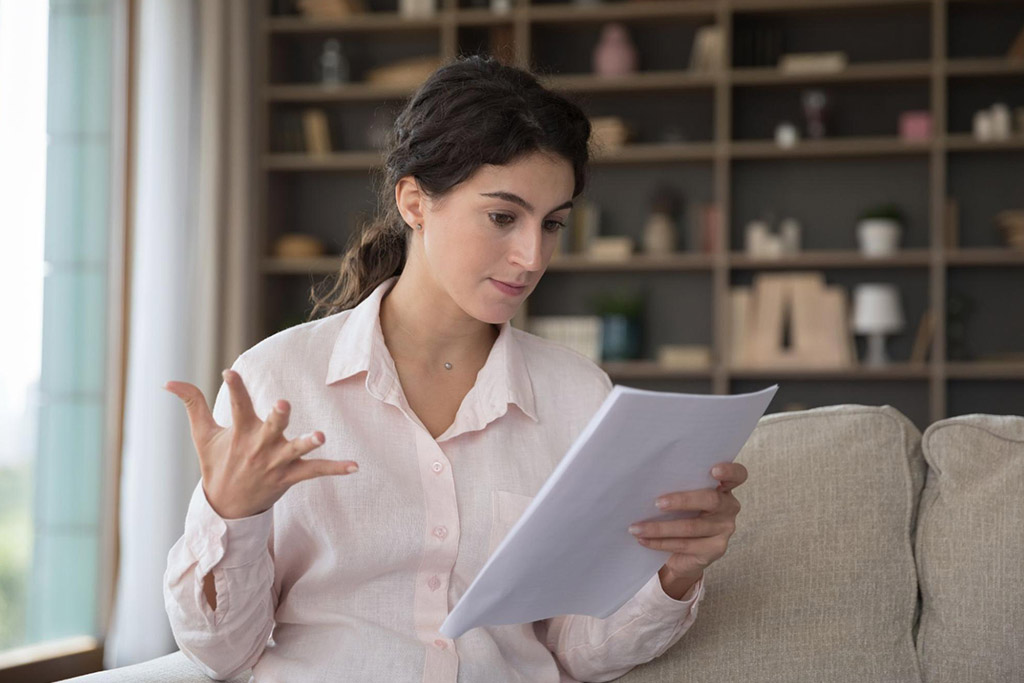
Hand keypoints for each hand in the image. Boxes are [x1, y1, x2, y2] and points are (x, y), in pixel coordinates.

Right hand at [164, 368, 358, 519]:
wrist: (226, 507)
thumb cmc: (217, 463)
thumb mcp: (202, 435)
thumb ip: (192, 403)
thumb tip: (168, 381)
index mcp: (240, 432)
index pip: (236, 405)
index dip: (234, 388)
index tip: (230, 372)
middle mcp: (259, 446)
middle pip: (271, 427)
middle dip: (277, 417)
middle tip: (282, 405)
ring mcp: (276, 462)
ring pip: (295, 451)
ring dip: (308, 443)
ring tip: (322, 436)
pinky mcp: (290, 476)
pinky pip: (315, 472)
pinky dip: (336, 469)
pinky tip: (356, 466)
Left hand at [629, 462, 747, 598]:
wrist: (684, 554)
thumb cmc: (682, 515)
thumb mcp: (683, 498)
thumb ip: (679, 487)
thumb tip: (647, 481)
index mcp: (724, 488)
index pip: (738, 475)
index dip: (729, 471)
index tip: (714, 470)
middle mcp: (729, 507)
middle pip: (710, 500)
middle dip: (682, 500)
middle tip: (657, 503)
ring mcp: (724, 530)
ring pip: (691, 527)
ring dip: (660, 528)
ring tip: (637, 527)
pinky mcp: (715, 549)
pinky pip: (684, 545)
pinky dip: (659, 542)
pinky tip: (642, 539)